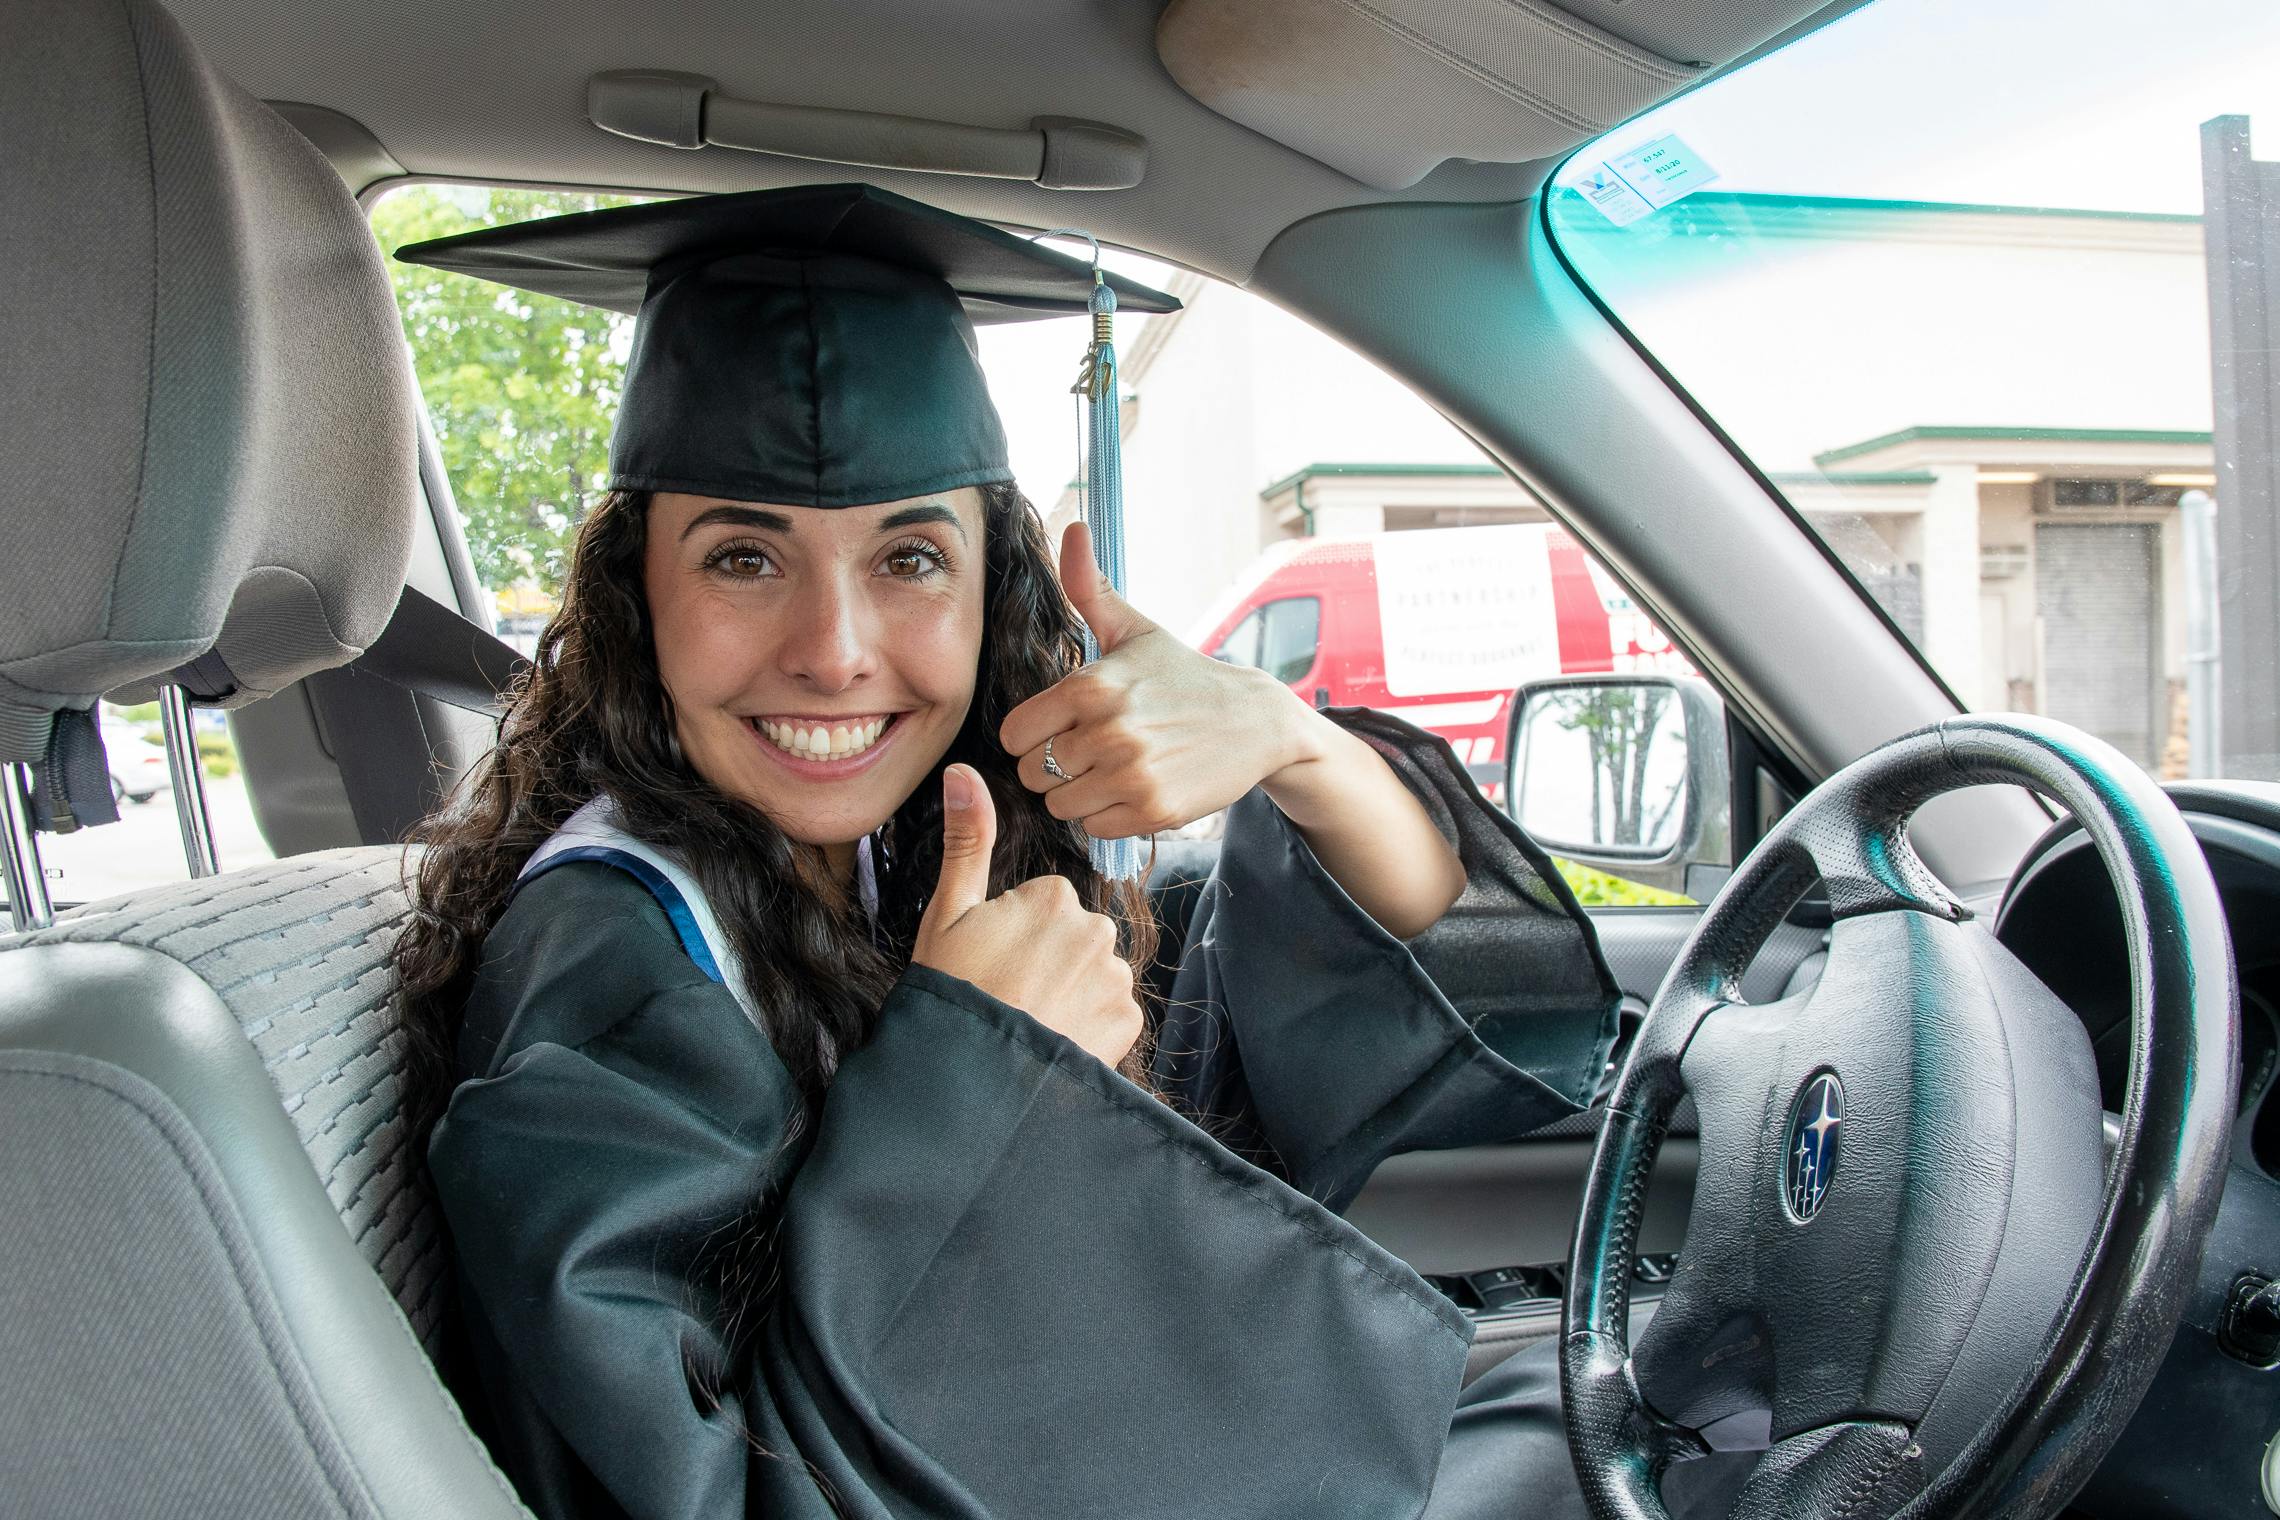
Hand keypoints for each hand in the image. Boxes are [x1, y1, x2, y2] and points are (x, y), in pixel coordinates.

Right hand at [911, 764, 1142, 1068]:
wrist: (969, 1078)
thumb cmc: (952, 991)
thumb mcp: (949, 912)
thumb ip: (968, 839)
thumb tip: (962, 770)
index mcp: (1055, 896)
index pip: (1044, 904)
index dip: (1014, 934)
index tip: (991, 962)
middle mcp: (1097, 928)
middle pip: (1074, 937)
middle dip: (1049, 961)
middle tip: (1009, 994)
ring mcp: (1116, 977)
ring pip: (1095, 974)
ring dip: (1071, 994)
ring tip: (1030, 1021)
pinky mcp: (1128, 1021)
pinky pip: (1112, 1014)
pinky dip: (1089, 1027)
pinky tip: (1054, 1039)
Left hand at [1001, 523, 1320, 837]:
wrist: (1256, 722)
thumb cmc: (1183, 675)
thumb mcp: (1135, 630)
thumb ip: (1087, 588)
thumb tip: (1071, 526)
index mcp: (1090, 686)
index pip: (1014, 733)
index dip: (1032, 734)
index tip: (1061, 727)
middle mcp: (1107, 731)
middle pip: (1033, 772)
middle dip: (1054, 764)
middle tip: (1090, 750)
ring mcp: (1130, 774)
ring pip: (1059, 803)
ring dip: (1079, 793)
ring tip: (1112, 769)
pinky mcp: (1152, 810)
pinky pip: (1093, 825)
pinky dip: (1107, 814)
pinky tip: (1133, 788)